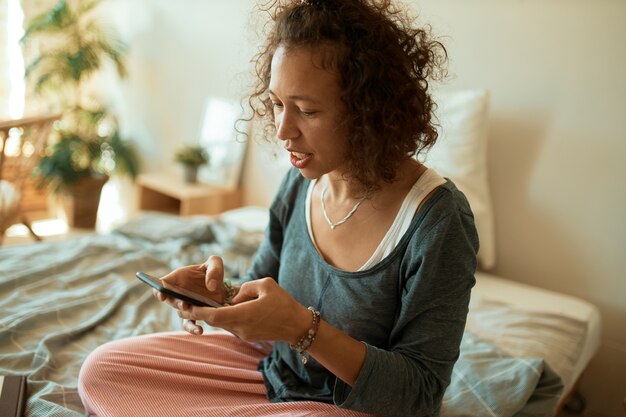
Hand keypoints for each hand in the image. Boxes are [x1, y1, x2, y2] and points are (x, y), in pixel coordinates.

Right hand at [152, 256, 233, 334]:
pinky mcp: (195, 315)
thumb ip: (214, 268)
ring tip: (192, 312)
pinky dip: (192, 329)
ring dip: (185, 313)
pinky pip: (190, 324)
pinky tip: (200, 331)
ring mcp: (186, 305)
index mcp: (178, 278)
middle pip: (170, 300)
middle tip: (183, 303)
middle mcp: (178, 293)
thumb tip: (211, 286)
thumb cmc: (213, 273)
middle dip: (175, 302)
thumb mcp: (215, 263)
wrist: (222, 287)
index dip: (158, 290)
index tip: (162, 294)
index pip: (162, 284)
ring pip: (180, 313)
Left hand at [176, 278, 311, 343]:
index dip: (197, 311)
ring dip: (212, 315)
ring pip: (223, 323)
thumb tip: (234, 295)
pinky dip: (225, 317)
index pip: (213, 316)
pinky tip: (224, 309)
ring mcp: (244, 334)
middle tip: (184, 305)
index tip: (185, 305)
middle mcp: (240, 327)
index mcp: (243, 315)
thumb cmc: (283, 303)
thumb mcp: (265, 285)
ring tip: (199, 306)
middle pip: (214, 320)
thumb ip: (245, 287)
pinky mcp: (248, 335)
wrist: (297, 325)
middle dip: (199, 314)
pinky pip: (232, 325)